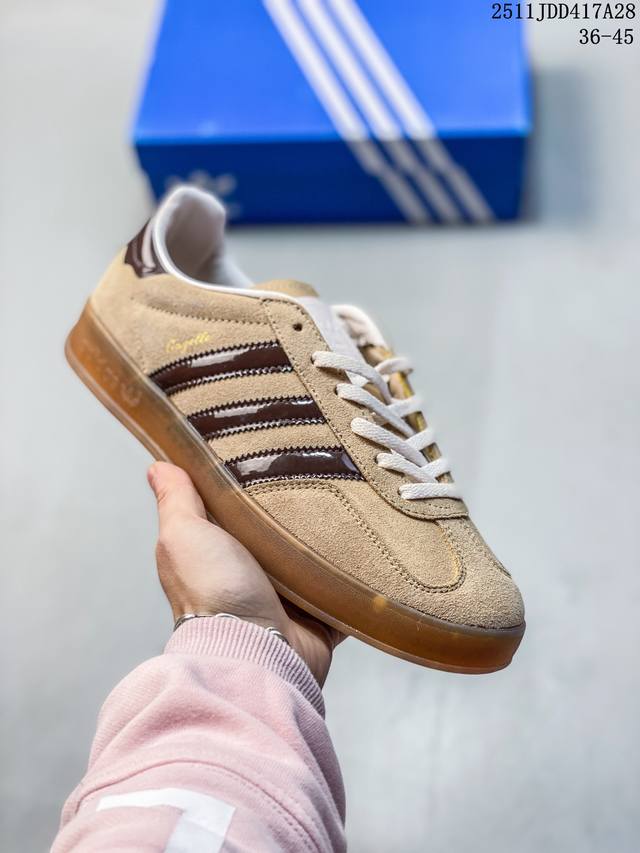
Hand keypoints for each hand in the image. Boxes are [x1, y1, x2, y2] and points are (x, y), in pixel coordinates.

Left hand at [148, 462, 341, 685]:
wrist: (257, 651)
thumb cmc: (213, 593)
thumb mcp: (184, 535)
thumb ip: (176, 501)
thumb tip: (156, 466)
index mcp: (220, 551)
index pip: (237, 507)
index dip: (250, 480)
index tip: (272, 446)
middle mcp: (254, 573)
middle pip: (282, 529)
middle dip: (301, 505)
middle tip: (327, 464)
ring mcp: (290, 595)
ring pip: (317, 555)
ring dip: (333, 536)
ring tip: (357, 494)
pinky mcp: (323, 613)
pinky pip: (347, 586)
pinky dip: (358, 572)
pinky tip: (374, 541)